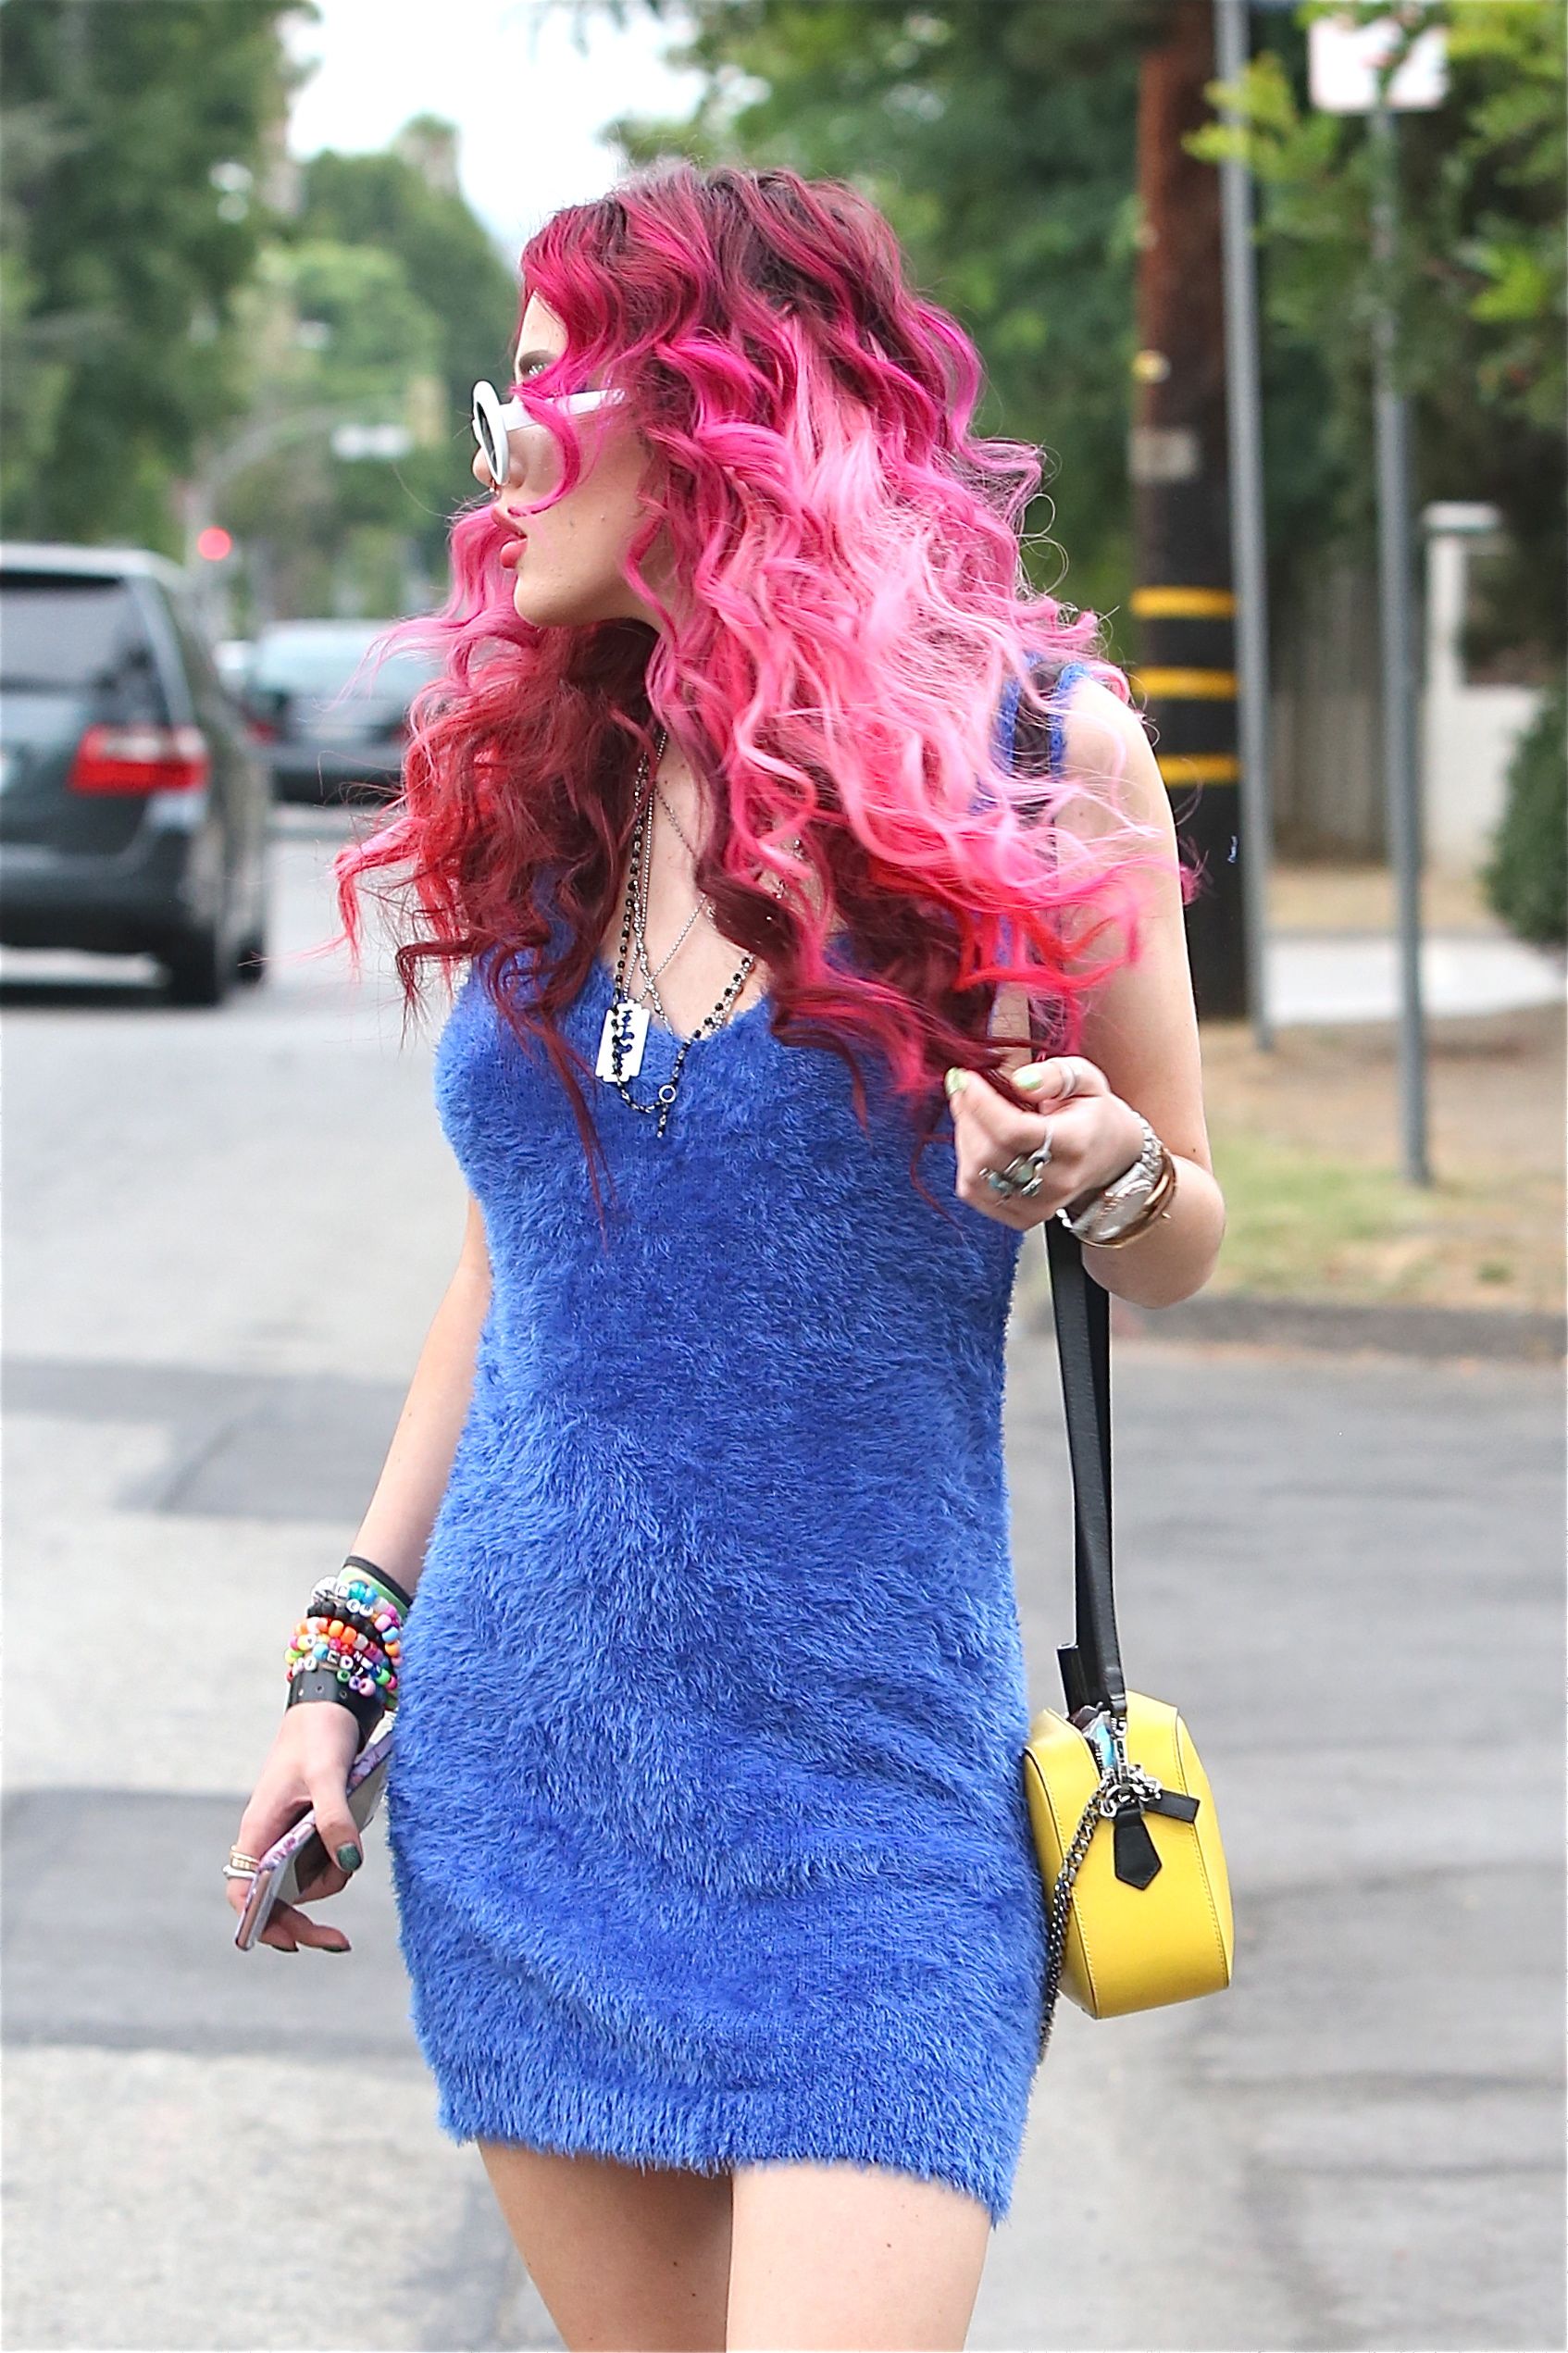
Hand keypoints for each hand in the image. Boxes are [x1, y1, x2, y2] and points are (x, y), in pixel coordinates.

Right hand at [225, 1700, 363, 1953]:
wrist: (331, 1705)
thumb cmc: (319, 1735)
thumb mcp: (329, 1776)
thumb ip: (336, 1820)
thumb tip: (349, 1866)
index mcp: (258, 1828)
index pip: (243, 1891)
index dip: (259, 1922)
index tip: (291, 1943)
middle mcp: (266, 1838)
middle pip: (273, 1899)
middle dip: (302, 1922)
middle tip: (340, 1942)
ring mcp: (286, 1835)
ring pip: (301, 1883)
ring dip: (328, 1883)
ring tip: (351, 1852)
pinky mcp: (306, 1829)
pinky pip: (318, 1862)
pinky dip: (336, 1864)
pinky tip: (350, 1844)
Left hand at [944, 1052, 1146, 1229]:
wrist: (1111, 1155)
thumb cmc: (1095, 1113)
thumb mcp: (1085, 1079)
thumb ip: (1054, 1075)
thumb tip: (1020, 1081)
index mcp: (1076, 1143)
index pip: (1013, 1131)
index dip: (981, 1104)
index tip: (965, 1078)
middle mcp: (1058, 1181)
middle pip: (989, 1154)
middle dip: (967, 1115)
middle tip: (963, 1088)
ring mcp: (1040, 1205)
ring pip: (976, 1177)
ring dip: (963, 1139)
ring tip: (970, 1111)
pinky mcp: (1023, 1217)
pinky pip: (974, 1194)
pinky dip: (966, 1163)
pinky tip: (976, 1140)